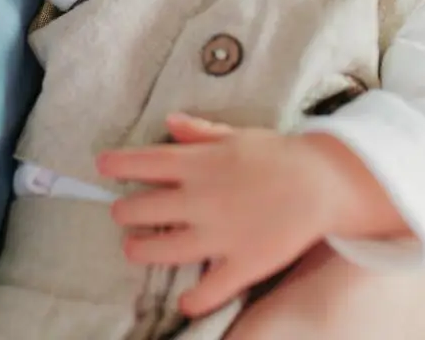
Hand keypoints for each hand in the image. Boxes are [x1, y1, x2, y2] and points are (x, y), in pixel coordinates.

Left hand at [97, 114, 404, 317]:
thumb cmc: (279, 155)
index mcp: (199, 163)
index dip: (116, 164)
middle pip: (141, 208)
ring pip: (162, 249)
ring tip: (134, 249)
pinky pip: (208, 290)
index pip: (142, 162)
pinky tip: (185, 301)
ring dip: (140, 250)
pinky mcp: (241, 264)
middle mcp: (200, 198)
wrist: (323, 182)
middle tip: (123, 214)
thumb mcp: (237, 135)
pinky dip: (193, 299)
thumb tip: (171, 122)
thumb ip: (201, 132)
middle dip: (124, 212)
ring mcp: (218, 234)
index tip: (101, 166)